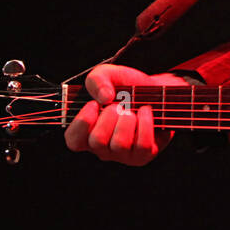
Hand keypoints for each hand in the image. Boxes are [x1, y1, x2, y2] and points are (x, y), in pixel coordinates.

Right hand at [63, 63, 185, 164]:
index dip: (82, 122)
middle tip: (118, 106)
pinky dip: (146, 123)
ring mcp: (122, 154)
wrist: (156, 91)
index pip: (73, 140)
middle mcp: (102, 147)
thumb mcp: (108, 74)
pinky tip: (145, 112)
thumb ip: (96, 79)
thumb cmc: (127, 86)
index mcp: (87, 132)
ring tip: (131, 110)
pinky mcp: (143, 155)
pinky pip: (142, 145)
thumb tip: (104, 96)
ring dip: (127, 120)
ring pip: (120, 144)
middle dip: (109, 117)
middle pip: (97, 141)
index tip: (94, 104)